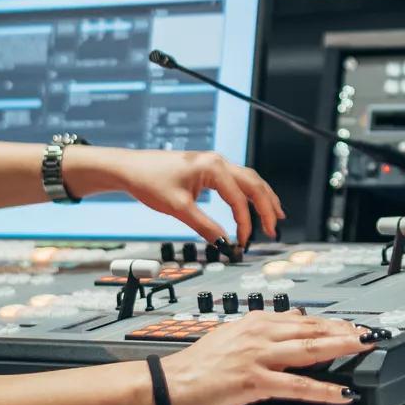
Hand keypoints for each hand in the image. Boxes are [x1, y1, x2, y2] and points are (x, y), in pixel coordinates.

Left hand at [63, 146, 284, 246]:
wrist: (129, 168)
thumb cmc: (149, 181)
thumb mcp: (178, 208)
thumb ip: (204, 226)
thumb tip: (224, 243)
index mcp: (213, 167)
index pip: (239, 198)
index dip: (245, 223)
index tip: (244, 242)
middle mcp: (218, 161)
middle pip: (254, 184)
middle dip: (267, 207)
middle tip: (274, 229)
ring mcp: (214, 163)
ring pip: (249, 180)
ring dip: (263, 198)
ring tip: (275, 216)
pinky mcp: (208, 169)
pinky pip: (237, 180)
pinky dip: (250, 193)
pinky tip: (253, 204)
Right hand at [159, 312, 374, 404]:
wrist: (170, 382)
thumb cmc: (198, 364)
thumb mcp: (233, 337)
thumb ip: (262, 332)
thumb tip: (292, 325)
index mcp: (256, 321)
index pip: (303, 319)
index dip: (332, 323)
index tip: (353, 327)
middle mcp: (260, 333)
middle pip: (312, 329)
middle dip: (345, 331)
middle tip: (371, 334)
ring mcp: (258, 356)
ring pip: (310, 350)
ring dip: (342, 348)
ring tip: (366, 350)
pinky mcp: (254, 380)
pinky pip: (297, 385)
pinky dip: (324, 389)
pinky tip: (343, 393)